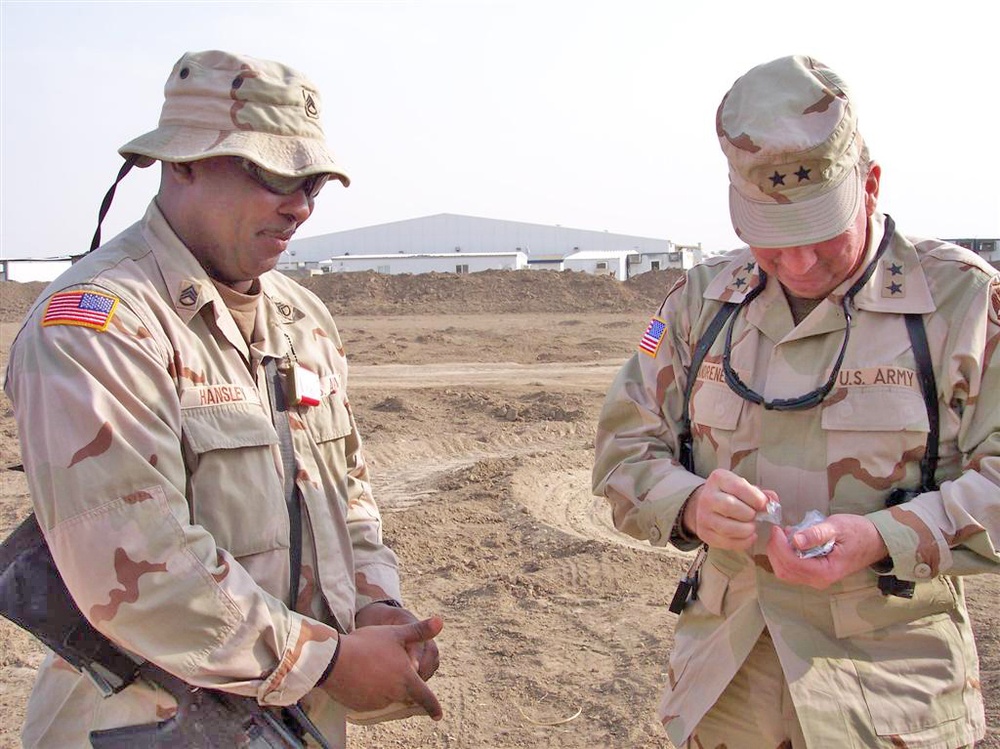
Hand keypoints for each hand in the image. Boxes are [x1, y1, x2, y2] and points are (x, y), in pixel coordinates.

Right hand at [323, 615, 443, 718]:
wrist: (334, 659)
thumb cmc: (368, 643)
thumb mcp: (396, 633)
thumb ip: (419, 631)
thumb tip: (440, 621)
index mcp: (407, 678)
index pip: (425, 697)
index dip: (433, 706)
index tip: (438, 715)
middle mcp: (395, 694)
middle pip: (404, 694)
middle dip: (401, 684)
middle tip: (386, 665)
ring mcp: (377, 702)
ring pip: (386, 696)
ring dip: (384, 686)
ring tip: (370, 666)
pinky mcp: (362, 706)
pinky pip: (370, 700)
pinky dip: (369, 692)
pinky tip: (360, 676)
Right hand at [684, 469, 771, 550]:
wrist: (706, 506)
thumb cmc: (730, 495)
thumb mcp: (743, 487)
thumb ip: (760, 494)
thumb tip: (773, 501)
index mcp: (718, 479)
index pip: (738, 487)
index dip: (755, 498)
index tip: (764, 505)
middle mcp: (707, 497)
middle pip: (730, 507)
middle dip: (749, 514)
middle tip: (755, 516)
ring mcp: (703, 516)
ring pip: (727, 528)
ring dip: (746, 530)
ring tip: (752, 527)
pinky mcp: (704, 533)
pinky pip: (726, 542)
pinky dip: (743, 542)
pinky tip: (749, 537)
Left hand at [766, 514, 888, 588]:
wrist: (874, 541)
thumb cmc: (857, 532)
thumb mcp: (837, 527)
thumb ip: (816, 534)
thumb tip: (796, 540)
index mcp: (825, 572)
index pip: (792, 564)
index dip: (779, 546)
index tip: (777, 529)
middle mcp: (818, 580)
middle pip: (784, 571)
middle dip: (776, 550)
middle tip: (778, 530)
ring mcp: (815, 579)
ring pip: (785, 571)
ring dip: (779, 552)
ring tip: (785, 534)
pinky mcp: (812, 574)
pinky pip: (791, 569)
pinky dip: (785, 555)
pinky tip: (791, 540)